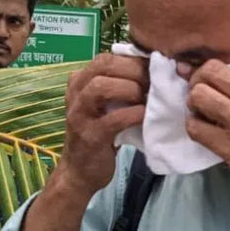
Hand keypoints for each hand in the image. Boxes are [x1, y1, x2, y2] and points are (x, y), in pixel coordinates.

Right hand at [57, 54, 147, 195]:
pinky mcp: (90, 136)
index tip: (152, 69)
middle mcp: (75, 94)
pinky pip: (113, 118)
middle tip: (154, 82)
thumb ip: (118, 86)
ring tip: (146, 98)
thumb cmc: (100, 134)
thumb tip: (152, 70)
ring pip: (101, 87)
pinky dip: (133, 113)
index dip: (132, 60)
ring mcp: (79, 115)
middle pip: (103, 66)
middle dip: (134, 71)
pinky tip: (145, 115)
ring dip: (130, 88)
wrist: (80, 171)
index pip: (105, 58)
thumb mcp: (105, 105)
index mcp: (79, 82)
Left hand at [185, 60, 229, 230]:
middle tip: (202, 98)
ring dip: (194, 105)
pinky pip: (196, 128)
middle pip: (212, 71)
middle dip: (199, 81)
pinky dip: (193, 129)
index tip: (216, 89)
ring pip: (199, 95)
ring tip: (201, 116)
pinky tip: (203, 135)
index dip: (220, 79)